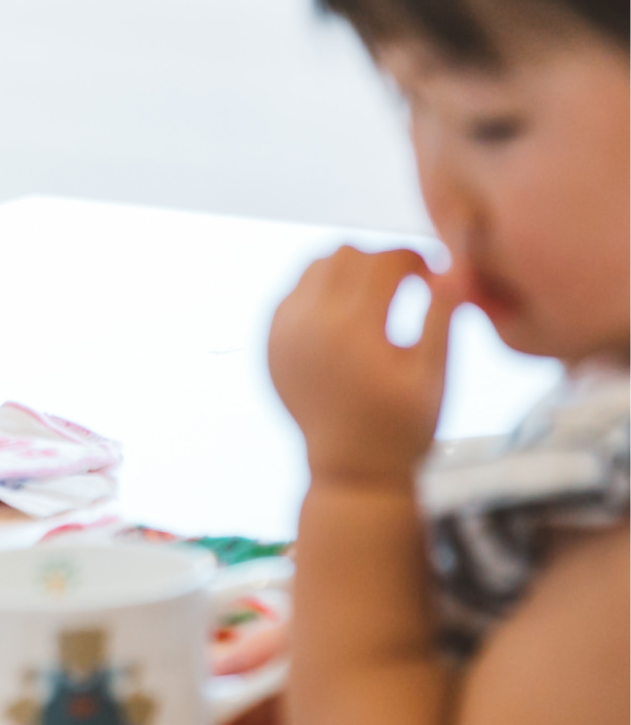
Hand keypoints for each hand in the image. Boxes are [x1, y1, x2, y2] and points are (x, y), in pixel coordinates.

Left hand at [268, 246, 459, 489]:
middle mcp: (310, 322)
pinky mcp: (270, 339)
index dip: (412, 259)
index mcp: (354, 329)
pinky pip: (293, 291)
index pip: (382, 262)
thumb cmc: (403, 427)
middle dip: (380, 260)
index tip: (430, 273)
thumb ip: (441, 318)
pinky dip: (320, 289)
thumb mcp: (433, 377)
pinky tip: (346, 314)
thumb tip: (453, 268)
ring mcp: (283, 329)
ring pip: (314, 266)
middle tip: (406, 284)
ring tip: (377, 297)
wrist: (351, 469)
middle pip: (345, 255)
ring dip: (347, 270)